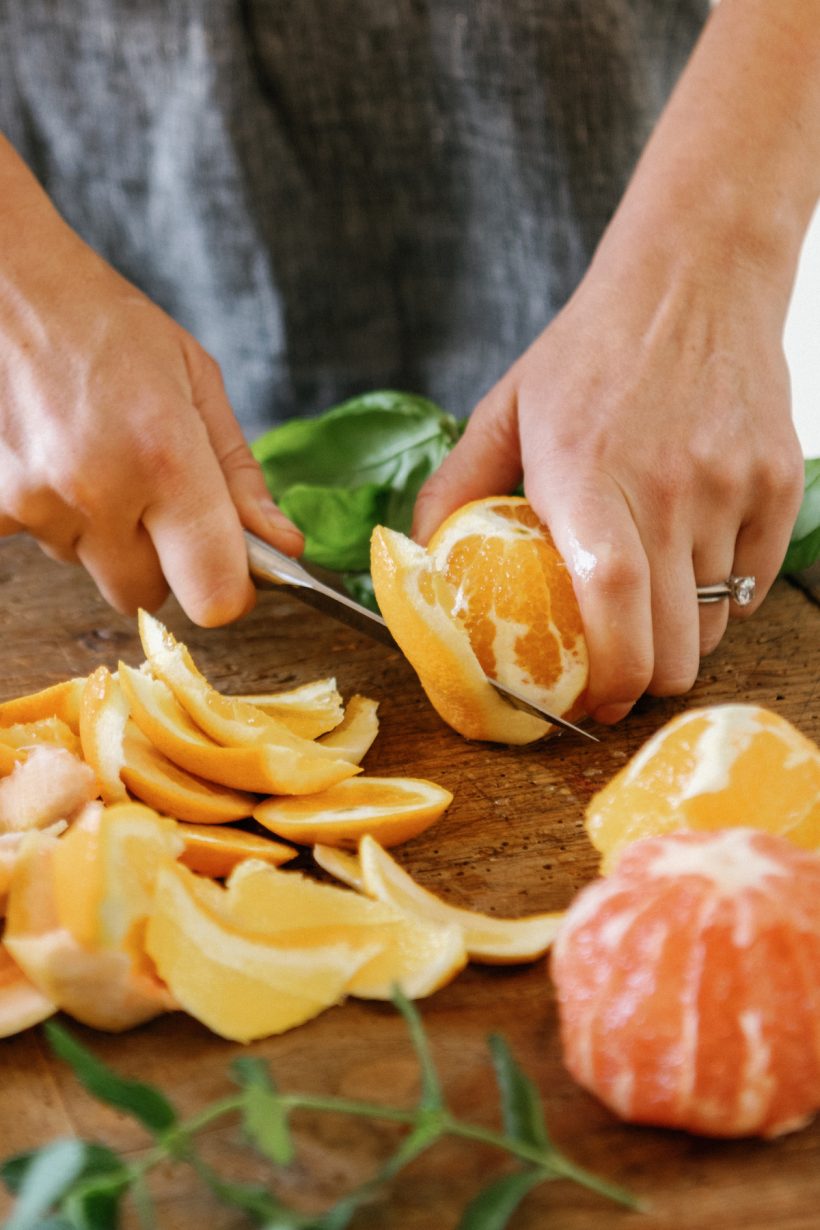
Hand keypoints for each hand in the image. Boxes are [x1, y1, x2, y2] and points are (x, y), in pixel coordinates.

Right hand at [0, 149, 302, 624]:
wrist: (5, 282)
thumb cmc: (107, 325)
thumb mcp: (196, 383)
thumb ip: (240, 476)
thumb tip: (282, 546)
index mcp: (166, 457)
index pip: (213, 595)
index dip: (228, 591)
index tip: (229, 570)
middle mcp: (98, 489)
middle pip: (147, 594)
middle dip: (162, 564)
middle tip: (156, 500)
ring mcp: (35, 500)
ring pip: (90, 569)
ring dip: (103, 535)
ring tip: (98, 459)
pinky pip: (40, 545)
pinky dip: (54, 518)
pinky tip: (56, 462)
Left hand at [413, 0, 817, 724]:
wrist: (695, 275)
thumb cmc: (591, 348)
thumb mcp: (506, 409)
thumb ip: (455, 489)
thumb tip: (418, 562)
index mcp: (585, 472)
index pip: (608, 599)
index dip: (606, 674)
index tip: (590, 704)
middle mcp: (666, 486)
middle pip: (673, 641)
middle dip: (642, 682)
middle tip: (617, 677)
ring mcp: (731, 485)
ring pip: (715, 620)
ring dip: (680, 636)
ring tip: (650, 605)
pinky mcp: (779, 482)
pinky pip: (753, 580)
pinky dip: (723, 593)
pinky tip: (691, 556)